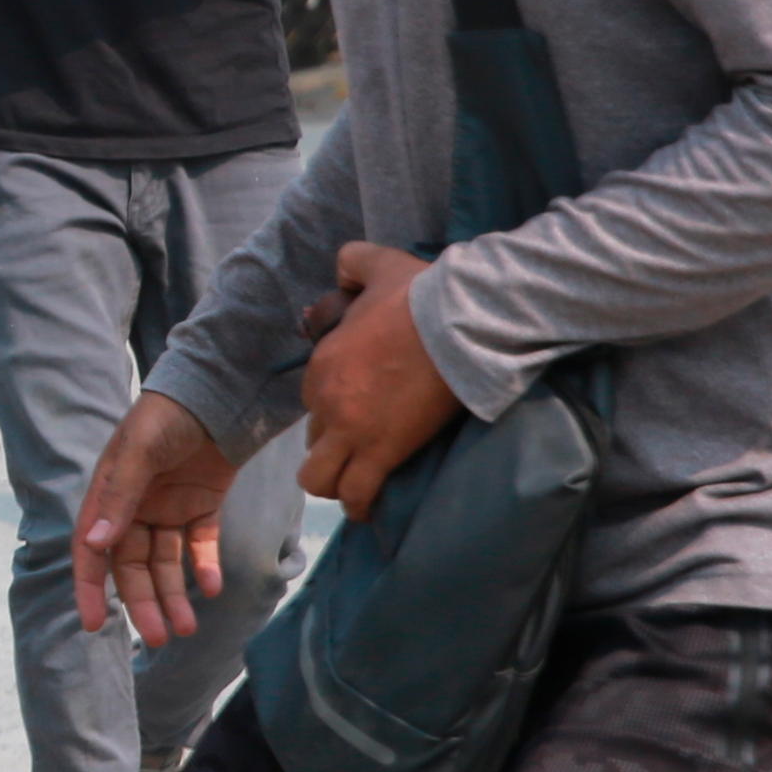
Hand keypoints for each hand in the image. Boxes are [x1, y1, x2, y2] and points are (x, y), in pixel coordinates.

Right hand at [74, 391, 238, 648]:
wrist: (218, 390)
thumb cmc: (167, 415)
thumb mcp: (139, 451)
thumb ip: (120, 497)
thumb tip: (95, 544)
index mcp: (108, 496)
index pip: (92, 551)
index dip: (90, 588)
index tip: (94, 625)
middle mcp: (134, 507)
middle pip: (133, 566)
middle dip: (144, 603)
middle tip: (161, 638)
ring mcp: (167, 508)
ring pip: (166, 563)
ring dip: (174, 594)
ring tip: (189, 626)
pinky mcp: (200, 505)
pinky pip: (198, 544)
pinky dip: (204, 566)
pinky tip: (212, 586)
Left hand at [297, 242, 463, 517]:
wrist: (459, 324)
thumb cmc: (421, 295)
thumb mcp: (377, 263)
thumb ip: (352, 262)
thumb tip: (342, 268)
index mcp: (322, 362)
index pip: (312, 400)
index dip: (334, 406)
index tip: (359, 407)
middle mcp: (326, 400)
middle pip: (315, 439)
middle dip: (334, 444)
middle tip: (362, 444)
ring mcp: (352, 430)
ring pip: (319, 477)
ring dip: (334, 482)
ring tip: (355, 483)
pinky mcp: (383, 452)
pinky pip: (356, 494)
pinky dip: (358, 505)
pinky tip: (366, 509)